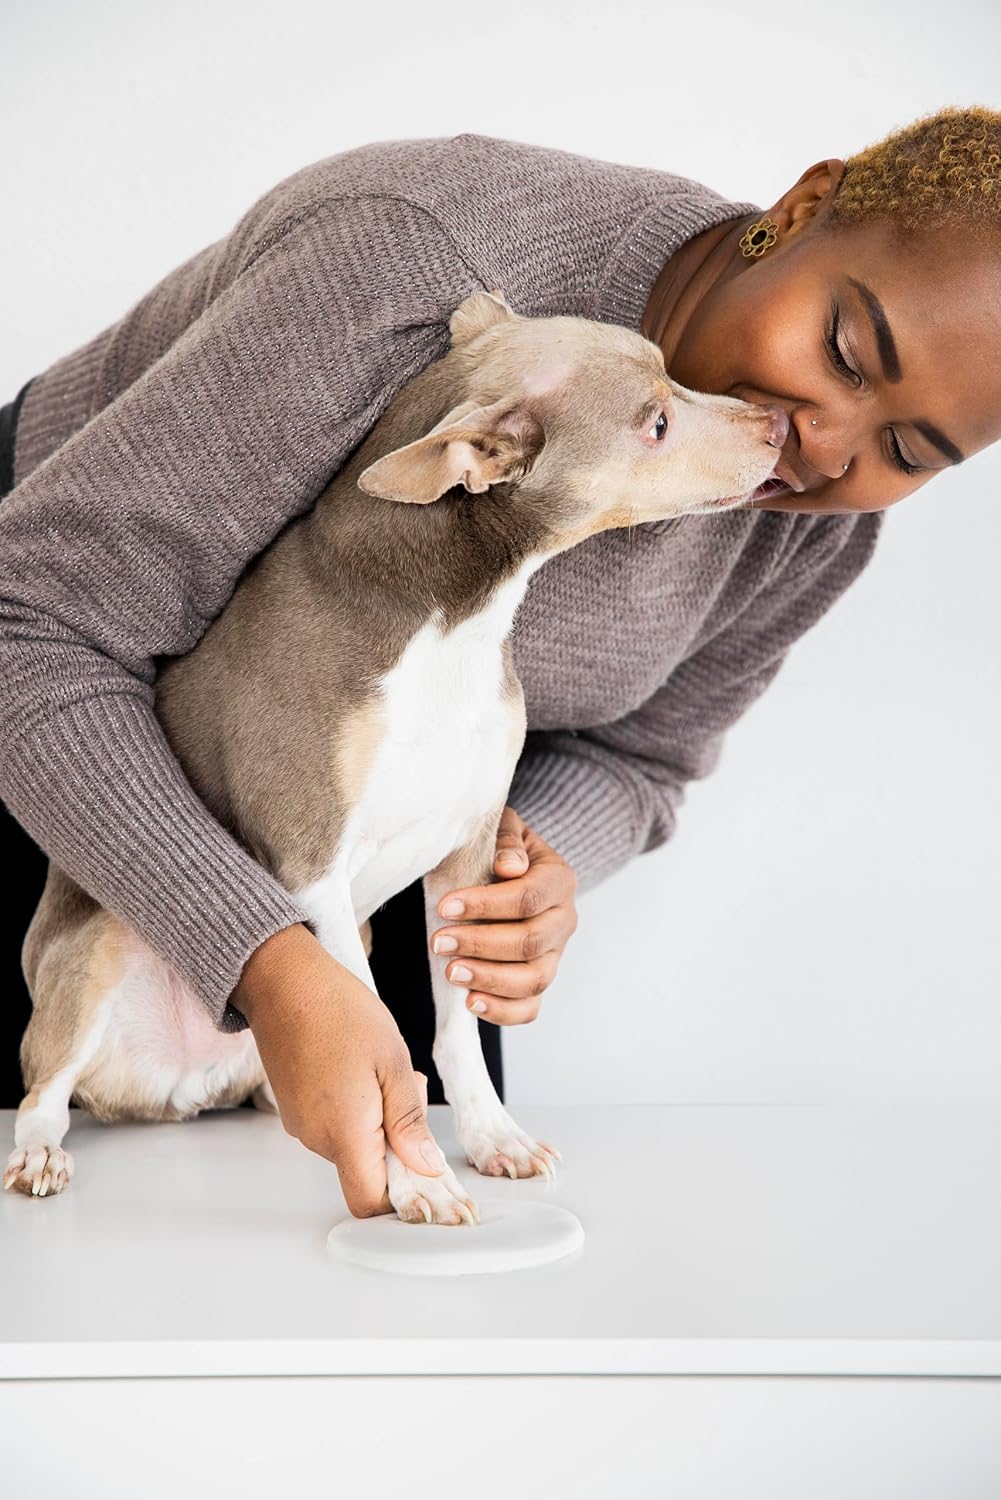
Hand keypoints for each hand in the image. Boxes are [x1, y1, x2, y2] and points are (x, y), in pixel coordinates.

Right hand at [233, 923, 444, 1217]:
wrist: (282, 980)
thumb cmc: (338, 1010)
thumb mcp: (392, 1060)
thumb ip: (409, 1121)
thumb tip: (426, 1168)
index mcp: (344, 1132)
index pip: (370, 1203)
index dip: (402, 1200)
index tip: (425, 1170)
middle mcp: (317, 1137)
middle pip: (366, 1171)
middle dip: (397, 1143)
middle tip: (409, 1088)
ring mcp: (301, 1123)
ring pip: (352, 1145)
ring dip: (378, 1120)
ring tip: (382, 1069)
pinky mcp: (295, 1107)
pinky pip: (334, 1125)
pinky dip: (356, 1108)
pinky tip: (360, 1067)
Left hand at [429, 806, 577, 1024]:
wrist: (511, 869)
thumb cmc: (500, 849)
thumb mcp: (503, 829)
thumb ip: (506, 840)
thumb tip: (508, 866)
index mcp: (559, 880)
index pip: (528, 898)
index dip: (486, 906)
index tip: (445, 907)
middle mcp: (564, 920)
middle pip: (530, 943)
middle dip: (480, 945)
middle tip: (439, 942)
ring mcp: (555, 955)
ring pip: (534, 980)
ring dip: (489, 979)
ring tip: (451, 972)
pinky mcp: (540, 981)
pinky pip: (530, 1008)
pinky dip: (502, 1012)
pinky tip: (470, 1002)